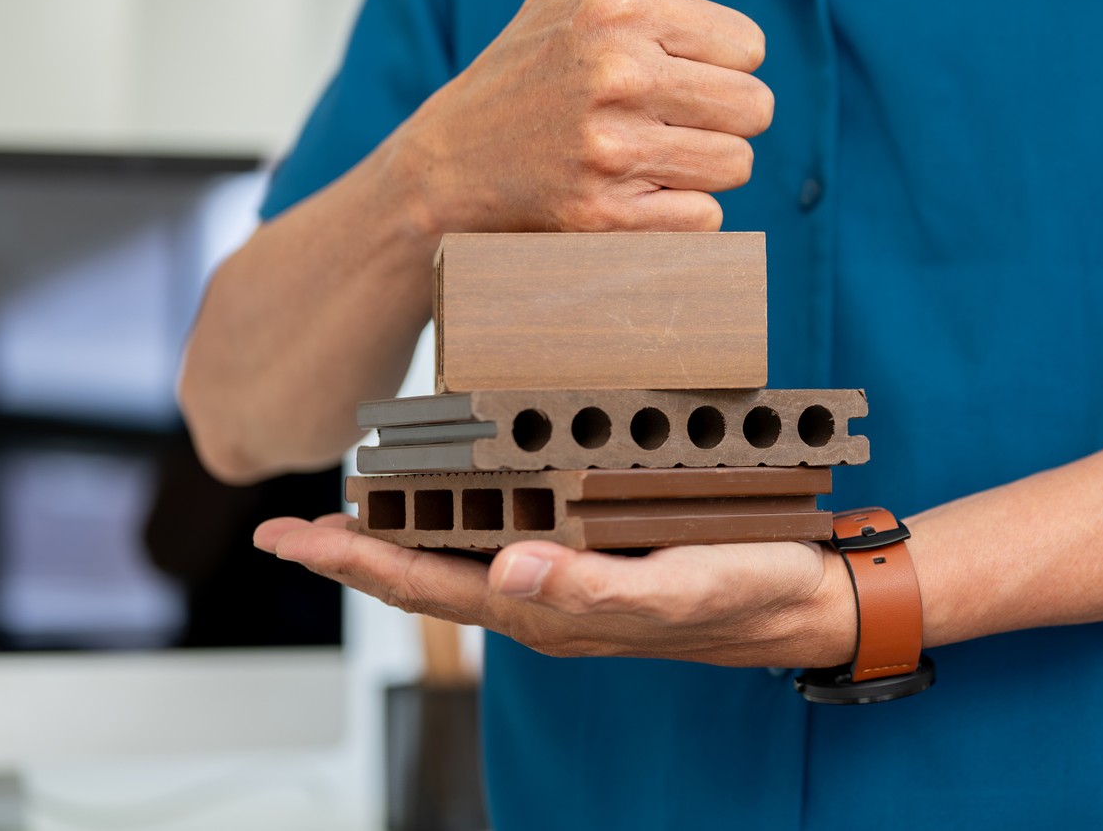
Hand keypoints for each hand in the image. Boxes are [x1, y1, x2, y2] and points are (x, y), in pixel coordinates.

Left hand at [253, 515, 857, 667]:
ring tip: (351, 511)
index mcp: (550, 606)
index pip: (428, 583)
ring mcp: (566, 578)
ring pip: (461, 556)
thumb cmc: (748, 592)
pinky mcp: (592, 555)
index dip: (355, 562)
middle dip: (356, 552)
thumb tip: (504, 569)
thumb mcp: (677, 586)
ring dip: (401, 536)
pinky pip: (506, 537)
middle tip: (293, 527)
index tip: (293, 538)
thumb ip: (594, 585)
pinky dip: (460, 516)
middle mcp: (545, 596)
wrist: (809, 597)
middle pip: (428, 573)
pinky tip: (456, 497)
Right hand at [384, 0, 773, 235]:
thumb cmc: (526, 57)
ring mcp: (608, 148)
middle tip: (659, 115)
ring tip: (643, 152)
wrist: (449, 162)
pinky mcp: (603, 217)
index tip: (661, 64)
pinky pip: (706, 221)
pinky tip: (629, 193)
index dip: (716, 60)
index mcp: (620, 5)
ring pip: (735, 166)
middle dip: (718, 116)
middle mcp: (615, 71)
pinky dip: (677, 216)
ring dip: (700, 167)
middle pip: (756, 109)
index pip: (751, 45)